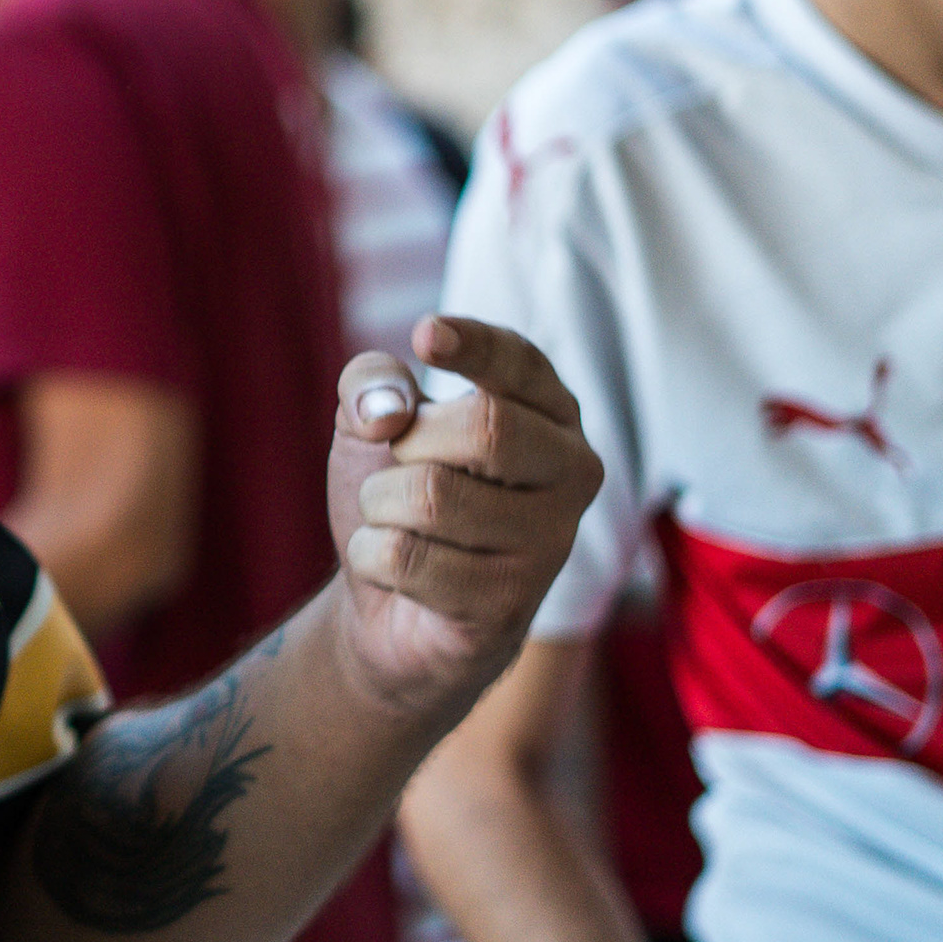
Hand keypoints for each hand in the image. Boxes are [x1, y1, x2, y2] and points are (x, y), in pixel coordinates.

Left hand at [324, 316, 601, 716]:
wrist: (388, 607)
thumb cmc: (399, 495)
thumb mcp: (374, 422)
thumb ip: (371, 383)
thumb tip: (386, 410)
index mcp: (550, 412)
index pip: (520, 363)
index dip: (474, 345)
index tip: (425, 334)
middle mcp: (571, 472)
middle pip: (486, 427)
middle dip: (410, 443)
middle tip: (399, 466)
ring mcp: (550, 543)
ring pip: (433, 496)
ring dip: (380, 506)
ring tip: (395, 522)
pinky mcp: (511, 605)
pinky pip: (408, 558)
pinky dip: (371, 556)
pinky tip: (395, 571)